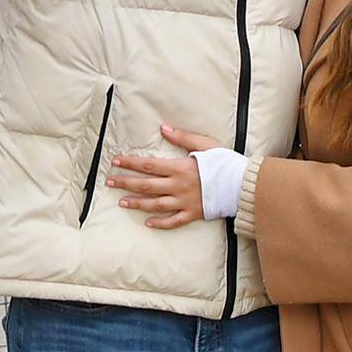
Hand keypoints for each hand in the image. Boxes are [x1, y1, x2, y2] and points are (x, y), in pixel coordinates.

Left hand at [107, 124, 226, 229]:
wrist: (242, 185)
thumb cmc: (224, 162)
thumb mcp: (204, 144)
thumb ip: (182, 137)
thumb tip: (163, 128)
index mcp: (179, 168)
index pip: (149, 165)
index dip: (130, 163)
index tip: (115, 161)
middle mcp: (179, 186)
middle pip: (147, 185)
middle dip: (126, 183)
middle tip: (110, 182)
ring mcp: (185, 202)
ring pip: (156, 205)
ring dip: (137, 203)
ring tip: (122, 202)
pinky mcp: (193, 214)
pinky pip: (174, 221)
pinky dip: (160, 223)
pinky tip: (148, 223)